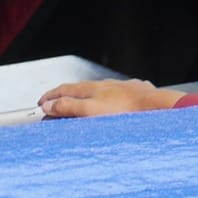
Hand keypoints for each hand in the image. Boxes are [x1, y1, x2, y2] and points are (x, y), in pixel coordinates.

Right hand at [38, 77, 178, 116]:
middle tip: (55, 104)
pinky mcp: (136, 94)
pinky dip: (108, 100)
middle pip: (80, 89)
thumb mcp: (90, 111)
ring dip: (87, 97)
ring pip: (100, 91)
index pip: (64, 90)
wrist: (156, 108)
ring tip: (82, 104)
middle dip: (66, 96)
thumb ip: (68, 108)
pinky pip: (118, 95)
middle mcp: (105, 85)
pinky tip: (113, 105)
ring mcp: (121, 88)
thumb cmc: (125, 112)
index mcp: (91, 89)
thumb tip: (49, 105)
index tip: (41, 102)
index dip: (51, 96)